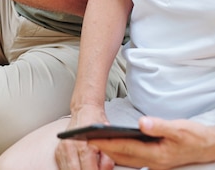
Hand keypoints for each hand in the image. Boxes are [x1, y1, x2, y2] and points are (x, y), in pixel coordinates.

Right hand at [55, 107, 114, 169]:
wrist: (85, 110)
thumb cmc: (96, 123)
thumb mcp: (107, 140)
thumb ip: (107, 160)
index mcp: (83, 144)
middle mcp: (70, 146)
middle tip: (93, 168)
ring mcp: (62, 149)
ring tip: (87, 166)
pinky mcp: (58, 151)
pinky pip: (63, 167)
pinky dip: (71, 169)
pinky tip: (79, 166)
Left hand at [89, 116, 214, 169]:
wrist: (206, 147)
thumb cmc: (192, 137)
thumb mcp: (178, 128)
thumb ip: (159, 126)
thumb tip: (141, 123)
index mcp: (156, 155)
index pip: (125, 148)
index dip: (107, 143)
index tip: (90, 138)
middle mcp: (153, 162)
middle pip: (122, 156)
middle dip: (103, 149)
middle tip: (85, 139)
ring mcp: (154, 163)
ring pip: (127, 159)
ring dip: (111, 151)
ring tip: (94, 140)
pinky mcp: (155, 161)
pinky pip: (133, 158)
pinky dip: (121, 152)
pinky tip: (114, 144)